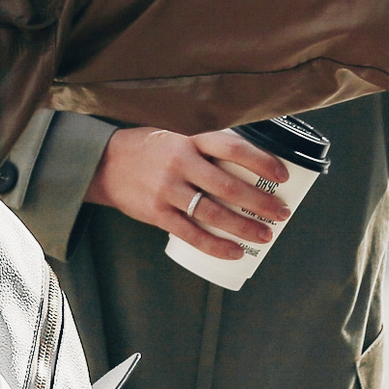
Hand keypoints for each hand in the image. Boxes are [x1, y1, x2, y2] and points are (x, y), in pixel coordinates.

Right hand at [87, 128, 294, 261]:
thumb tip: (251, 164)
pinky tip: (235, 252)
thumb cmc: (152, 149)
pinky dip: (215, 245)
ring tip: (265, 235)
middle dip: (259, 202)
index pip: (233, 148)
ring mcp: (167, 190)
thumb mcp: (179, 136)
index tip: (283, 175)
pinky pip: (191, 233)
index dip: (261, 162)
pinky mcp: (156, 213)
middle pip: (228, 185)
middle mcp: (180, 163)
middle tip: (282, 213)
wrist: (105, 164)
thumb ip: (208, 147)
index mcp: (190, 140)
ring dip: (243, 226)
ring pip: (212, 213)